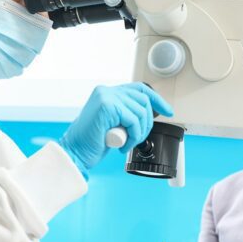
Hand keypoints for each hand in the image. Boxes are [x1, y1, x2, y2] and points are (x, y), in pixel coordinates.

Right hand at [58, 83, 173, 176]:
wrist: (75, 152)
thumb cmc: (91, 142)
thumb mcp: (113, 123)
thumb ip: (125, 113)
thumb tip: (148, 113)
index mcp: (107, 93)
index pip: (139, 89)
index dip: (156, 99)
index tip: (168, 111)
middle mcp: (106, 91)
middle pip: (143, 100)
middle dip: (147, 123)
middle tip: (137, 138)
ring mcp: (106, 96)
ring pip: (140, 112)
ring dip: (139, 132)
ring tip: (127, 143)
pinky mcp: (107, 106)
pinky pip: (133, 120)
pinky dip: (133, 136)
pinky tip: (122, 145)